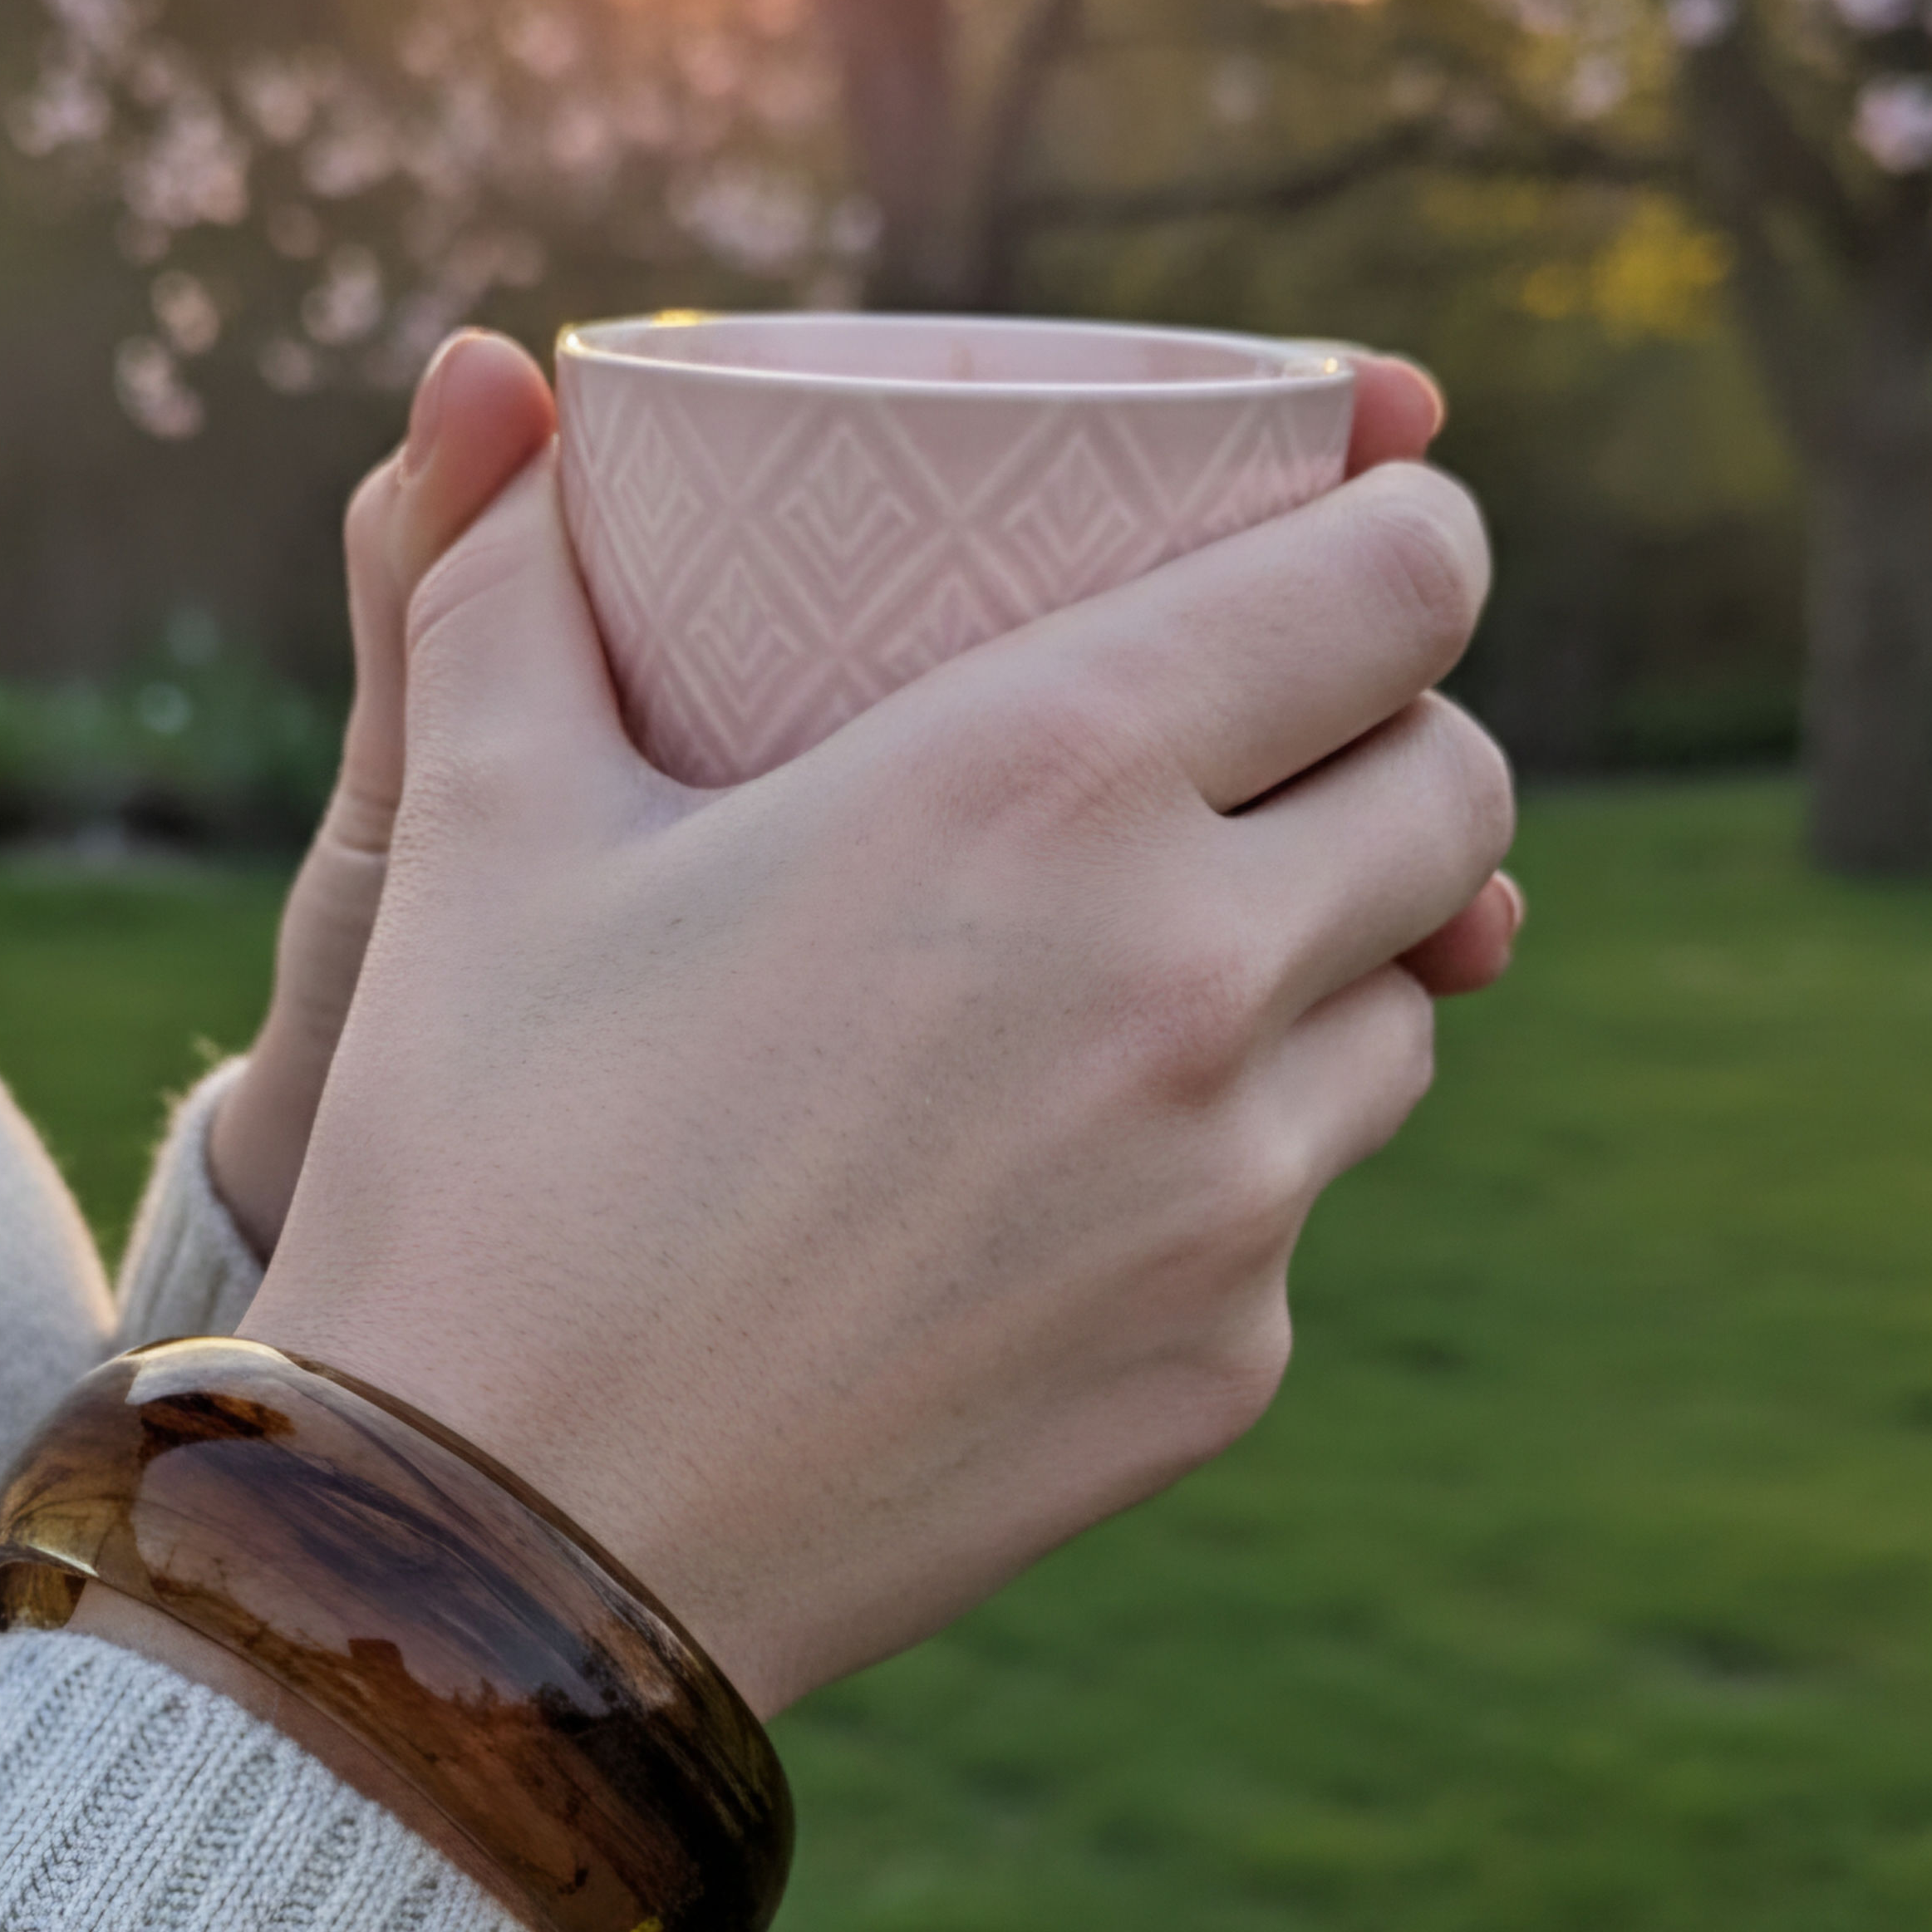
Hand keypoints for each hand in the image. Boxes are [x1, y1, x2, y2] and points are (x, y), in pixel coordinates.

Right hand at [208, 332, 1514, 1255]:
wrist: (491, 1555)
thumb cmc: (479, 1154)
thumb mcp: (475, 823)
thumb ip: (500, 571)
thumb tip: (493, 376)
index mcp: (1045, 776)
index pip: (1402, 580)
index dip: (1408, 532)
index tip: (1360, 534)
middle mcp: (1194, 972)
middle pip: (1456, 789)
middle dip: (1388, 739)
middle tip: (1262, 748)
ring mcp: (1235, 1194)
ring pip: (1406, 1009)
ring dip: (1329, 957)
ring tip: (1151, 965)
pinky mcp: (1227, 1370)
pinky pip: (1299, 1210)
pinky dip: (1226, 1165)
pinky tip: (1056, 1181)